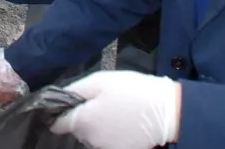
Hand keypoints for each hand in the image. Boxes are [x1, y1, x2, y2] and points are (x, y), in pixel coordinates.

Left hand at [51, 71, 179, 148]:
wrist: (166, 110)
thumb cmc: (131, 90)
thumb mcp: (100, 81)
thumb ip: (75, 91)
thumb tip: (58, 97)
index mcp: (83, 121)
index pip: (59, 124)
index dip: (60, 113)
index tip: (68, 105)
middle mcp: (90, 140)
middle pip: (78, 130)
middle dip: (83, 117)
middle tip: (100, 102)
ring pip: (93, 137)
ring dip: (97, 127)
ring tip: (114, 111)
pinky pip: (108, 143)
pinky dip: (111, 135)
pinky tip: (123, 123)